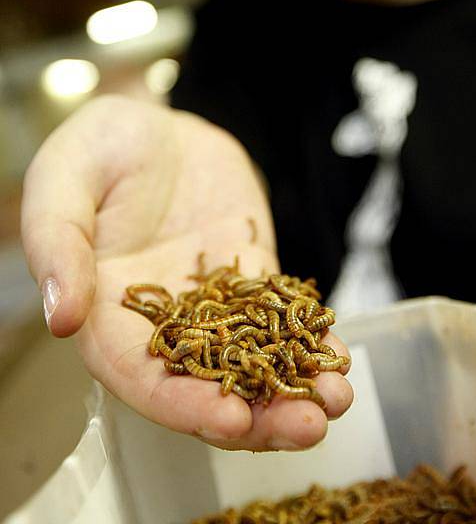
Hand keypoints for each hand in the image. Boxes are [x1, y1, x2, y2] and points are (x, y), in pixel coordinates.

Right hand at [22, 95, 352, 450]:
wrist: (151, 125)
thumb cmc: (95, 148)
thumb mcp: (62, 182)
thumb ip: (58, 243)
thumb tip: (61, 317)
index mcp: (106, 314)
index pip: (141, 377)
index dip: (182, 404)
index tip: (230, 420)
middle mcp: (161, 322)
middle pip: (205, 385)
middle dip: (257, 415)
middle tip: (307, 426)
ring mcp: (211, 303)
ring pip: (250, 361)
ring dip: (293, 389)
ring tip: (336, 400)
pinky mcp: (249, 276)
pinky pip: (280, 317)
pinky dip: (309, 341)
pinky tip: (339, 357)